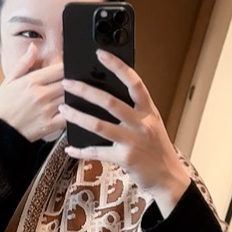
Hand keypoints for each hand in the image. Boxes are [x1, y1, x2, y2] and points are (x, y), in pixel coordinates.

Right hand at [0, 42, 63, 142]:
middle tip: (72, 83)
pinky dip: (72, 112)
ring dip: (73, 96)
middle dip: (71, 82)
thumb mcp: (9, 80)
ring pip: (69, 98)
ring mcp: (46, 110)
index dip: (66, 68)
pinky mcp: (50, 125)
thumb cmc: (3, 105)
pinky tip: (71, 111)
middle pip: (67, 83)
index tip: (67, 70)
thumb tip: (33, 47)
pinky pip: (68, 116)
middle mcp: (41, 94)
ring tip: (73, 96)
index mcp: (32, 81)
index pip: (59, 69)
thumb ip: (24, 63)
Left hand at [61, 51, 189, 216]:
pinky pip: (97, 152)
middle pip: (110, 101)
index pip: (134, 83)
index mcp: (149, 111)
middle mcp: (142, 124)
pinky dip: (81, 150)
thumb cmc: (156, 148)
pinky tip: (70, 148)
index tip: (100, 54)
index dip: (118, 66)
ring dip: (77, 116)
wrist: (168, 178)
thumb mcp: (151, 124)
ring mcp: (133, 141)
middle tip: (67, 82)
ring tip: (63, 109)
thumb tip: (107, 94)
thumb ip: (134, 110)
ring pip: (99, 125)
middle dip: (85, 90)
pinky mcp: (125, 159)